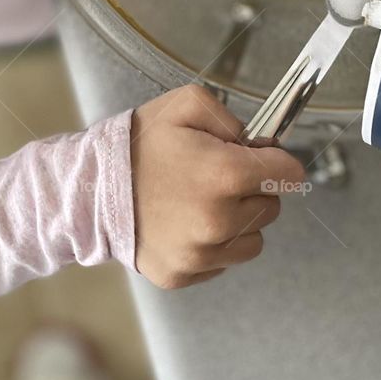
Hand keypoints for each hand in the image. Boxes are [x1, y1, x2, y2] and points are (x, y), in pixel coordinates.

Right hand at [130, 84, 306, 289]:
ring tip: (202, 202)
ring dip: (238, 222)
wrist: (89, 188)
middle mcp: (219, 221)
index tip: (261, 158)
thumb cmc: (140, 144)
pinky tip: (185, 223)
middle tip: (218, 177)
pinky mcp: (182, 275)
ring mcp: (200, 253)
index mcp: (226, 175)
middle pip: (272, 207)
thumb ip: (233, 118)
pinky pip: (222, 262)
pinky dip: (212, 245)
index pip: (291, 175)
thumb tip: (259, 145)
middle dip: (254, 190)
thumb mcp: (187, 104)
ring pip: (253, 241)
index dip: (278, 161)